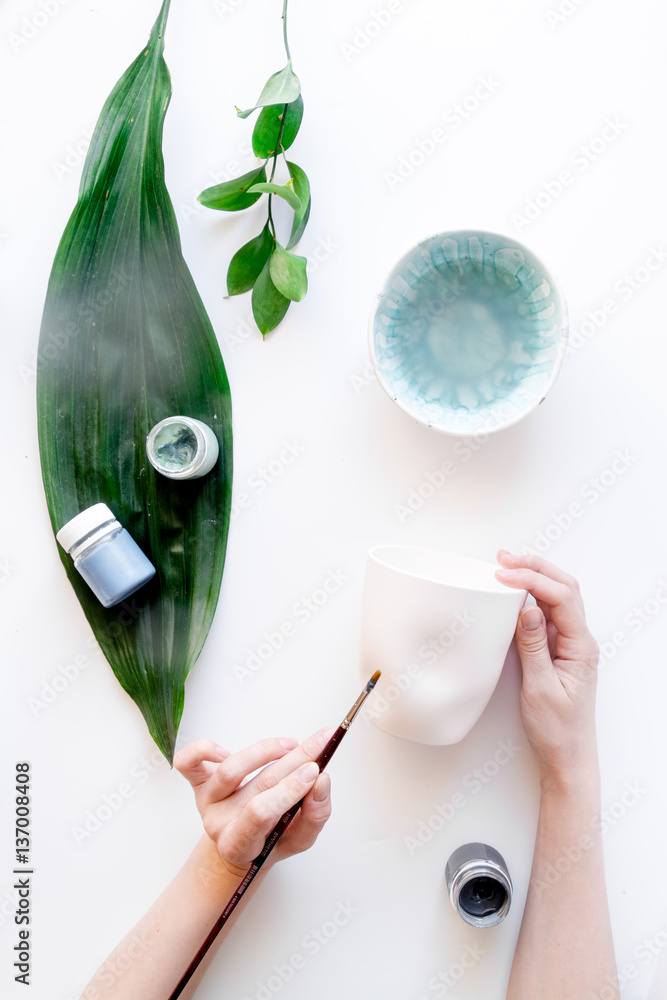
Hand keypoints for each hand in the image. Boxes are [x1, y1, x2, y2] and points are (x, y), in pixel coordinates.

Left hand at [174, 728, 334, 876]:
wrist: (242, 844)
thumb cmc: (271, 840)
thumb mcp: (299, 839)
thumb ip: (315, 815)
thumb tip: (322, 781)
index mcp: (239, 845)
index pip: (261, 813)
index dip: (288, 790)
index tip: (316, 770)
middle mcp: (218, 822)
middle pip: (256, 786)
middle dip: (294, 761)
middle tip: (322, 743)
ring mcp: (206, 801)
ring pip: (230, 769)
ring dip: (265, 751)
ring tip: (292, 744)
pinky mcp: (197, 782)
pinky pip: (188, 763)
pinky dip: (202, 750)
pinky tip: (226, 750)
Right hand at [495, 551, 599, 786]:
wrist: (567, 756)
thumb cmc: (557, 729)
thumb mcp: (540, 688)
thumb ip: (533, 646)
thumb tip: (528, 608)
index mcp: (581, 647)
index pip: (561, 598)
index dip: (532, 580)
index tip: (502, 575)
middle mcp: (580, 640)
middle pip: (564, 588)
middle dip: (535, 567)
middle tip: (503, 558)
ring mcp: (570, 643)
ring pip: (557, 597)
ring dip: (534, 577)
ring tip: (506, 565)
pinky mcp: (557, 649)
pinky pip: (548, 613)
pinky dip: (531, 596)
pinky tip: (514, 593)